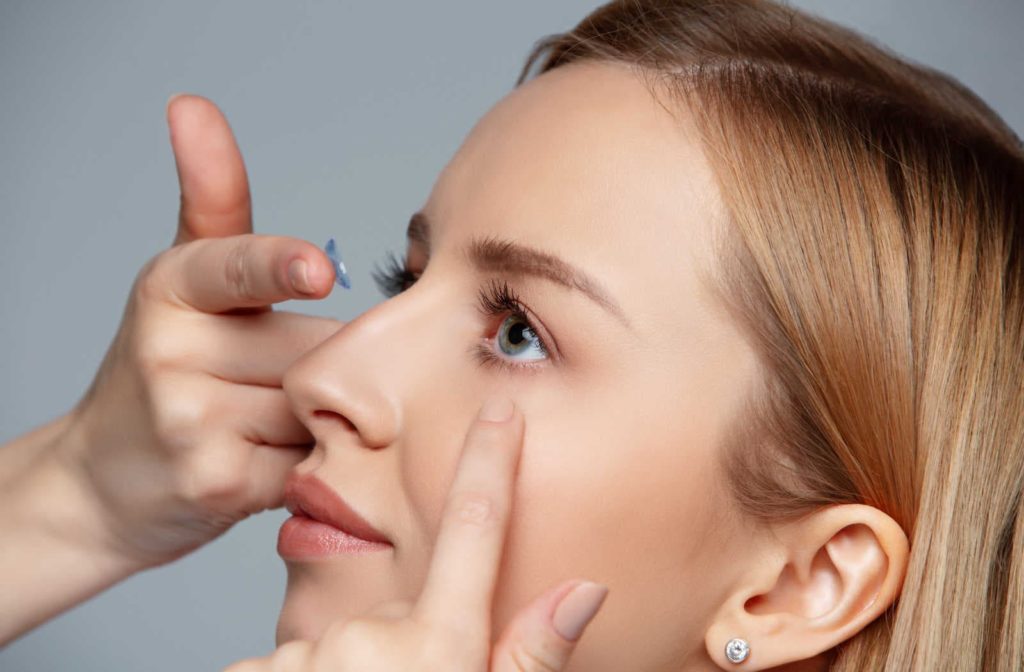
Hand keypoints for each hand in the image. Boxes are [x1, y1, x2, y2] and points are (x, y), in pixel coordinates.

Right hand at [60, 94, 342, 566]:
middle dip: (318, 365)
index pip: (233, 268)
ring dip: (316, 416)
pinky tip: (265, 461)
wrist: (106, 483)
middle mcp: (171, 352)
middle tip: (269, 384)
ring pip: (317, 406)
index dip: (279, 267)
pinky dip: (308, 463)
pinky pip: (311, 462)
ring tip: (260, 424)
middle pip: (314, 347)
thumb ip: (211, 200)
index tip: (316, 269)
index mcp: (170, 288)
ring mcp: (191, 424)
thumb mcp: (182, 280)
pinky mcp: (218, 484)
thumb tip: (192, 105)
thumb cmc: (165, 369)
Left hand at [225, 396, 607, 671]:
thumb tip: (580, 590)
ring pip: (339, 641)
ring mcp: (307, 658)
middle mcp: (370, 640)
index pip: (475, 532)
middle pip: (398, 611)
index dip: (489, 464)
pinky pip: (287, 665)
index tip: (497, 410)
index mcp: (438, 649)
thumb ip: (528, 657)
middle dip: (403, 645)